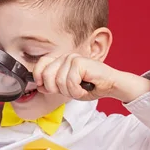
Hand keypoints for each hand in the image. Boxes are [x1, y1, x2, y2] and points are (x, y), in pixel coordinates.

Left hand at [33, 53, 149, 102]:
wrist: (111, 85)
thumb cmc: (91, 87)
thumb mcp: (68, 88)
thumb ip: (54, 85)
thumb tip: (39, 85)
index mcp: (61, 61)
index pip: (41, 64)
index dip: (38, 77)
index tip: (43, 87)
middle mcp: (66, 57)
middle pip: (46, 75)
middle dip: (56, 89)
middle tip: (70, 90)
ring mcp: (72, 58)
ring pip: (59, 81)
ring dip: (70, 92)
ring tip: (80, 89)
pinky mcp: (80, 62)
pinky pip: (70, 82)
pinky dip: (77, 91)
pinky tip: (85, 88)